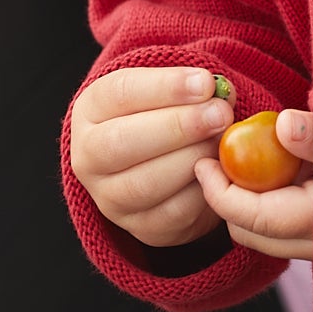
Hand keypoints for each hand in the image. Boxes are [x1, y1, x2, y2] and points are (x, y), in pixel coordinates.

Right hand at [70, 66, 233, 246]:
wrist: (160, 165)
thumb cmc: (167, 116)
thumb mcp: (170, 93)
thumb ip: (192, 89)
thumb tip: (222, 94)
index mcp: (91, 110)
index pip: (120, 93)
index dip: (165, 87)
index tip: (206, 83)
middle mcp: (88, 157)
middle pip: (122, 142)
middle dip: (179, 126)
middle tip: (221, 115)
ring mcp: (110, 198)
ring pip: (146, 184)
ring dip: (193, 160)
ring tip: (224, 142)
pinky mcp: (141, 227)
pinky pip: (174, 214)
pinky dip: (203, 192)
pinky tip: (220, 173)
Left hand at [195, 108, 312, 259]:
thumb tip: (284, 123)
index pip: (248, 216)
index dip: (217, 190)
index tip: (203, 162)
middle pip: (249, 232)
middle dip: (229, 200)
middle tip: (223, 162)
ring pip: (265, 236)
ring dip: (250, 206)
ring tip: (254, 166)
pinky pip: (286, 234)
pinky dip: (273, 208)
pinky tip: (282, 175)